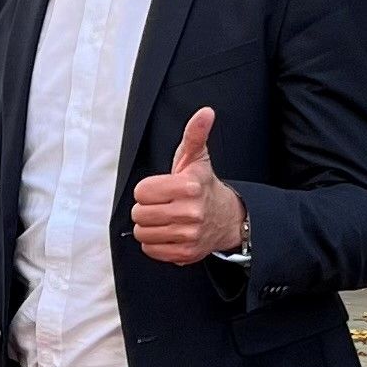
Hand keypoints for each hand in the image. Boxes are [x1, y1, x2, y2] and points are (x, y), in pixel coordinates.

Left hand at [130, 106, 245, 265]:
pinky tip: (168, 233)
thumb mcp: (196, 158)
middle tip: (162, 204)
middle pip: (139, 213)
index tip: (160, 189)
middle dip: (146, 208)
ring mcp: (188, 235)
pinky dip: (155, 243)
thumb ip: (194, 134)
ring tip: (165, 218)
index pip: (142, 192)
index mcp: (189, 186)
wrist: (226, 218)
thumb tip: (205, 113)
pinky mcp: (184, 253)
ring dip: (149, 226)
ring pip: (142, 233)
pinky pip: (151, 250)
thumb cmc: (204, 187)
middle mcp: (190, 212)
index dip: (147, 190)